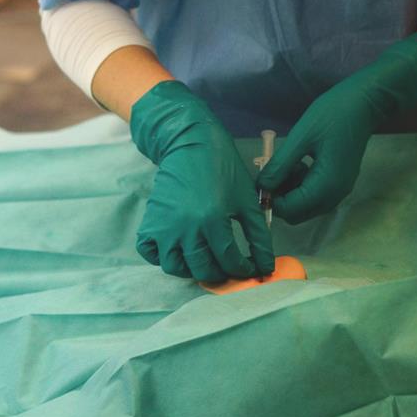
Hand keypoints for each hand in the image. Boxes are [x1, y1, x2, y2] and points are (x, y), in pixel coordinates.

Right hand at [130, 81, 274, 281]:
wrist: (190, 144)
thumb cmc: (223, 169)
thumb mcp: (246, 200)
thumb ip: (259, 236)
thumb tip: (267, 266)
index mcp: (213, 220)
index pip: (229, 261)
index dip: (243, 269)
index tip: (249, 268)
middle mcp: (186, 228)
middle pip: (203, 269)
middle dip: (220, 273)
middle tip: (228, 266)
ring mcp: (164, 227)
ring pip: (175, 267)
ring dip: (191, 269)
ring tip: (204, 259)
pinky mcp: (150, 222)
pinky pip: (150, 253)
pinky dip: (162, 256)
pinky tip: (179, 248)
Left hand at [256, 33, 416, 223]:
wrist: (364, 102)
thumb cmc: (332, 115)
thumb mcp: (301, 137)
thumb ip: (280, 165)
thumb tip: (262, 187)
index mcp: (326, 186)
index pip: (290, 210)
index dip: (271, 200)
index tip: (259, 180)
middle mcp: (334, 195)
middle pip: (298, 212)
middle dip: (280, 196)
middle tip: (271, 170)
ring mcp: (339, 189)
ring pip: (306, 204)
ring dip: (290, 189)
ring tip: (286, 162)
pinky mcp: (340, 181)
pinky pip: (315, 193)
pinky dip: (302, 184)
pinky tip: (298, 162)